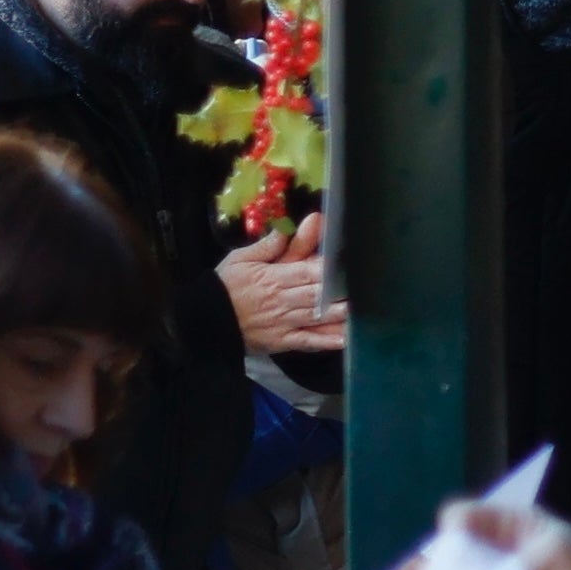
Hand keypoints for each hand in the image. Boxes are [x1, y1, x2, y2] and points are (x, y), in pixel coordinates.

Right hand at [218, 216, 347, 355]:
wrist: (205, 320)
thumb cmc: (227, 286)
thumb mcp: (242, 259)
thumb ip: (268, 245)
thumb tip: (287, 227)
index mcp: (273, 278)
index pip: (306, 272)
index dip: (328, 269)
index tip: (348, 263)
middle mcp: (282, 300)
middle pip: (315, 294)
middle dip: (339, 291)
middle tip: (365, 286)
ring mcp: (283, 323)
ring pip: (316, 318)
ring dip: (339, 314)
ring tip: (360, 309)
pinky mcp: (282, 342)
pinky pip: (307, 342)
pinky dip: (326, 341)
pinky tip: (346, 339)